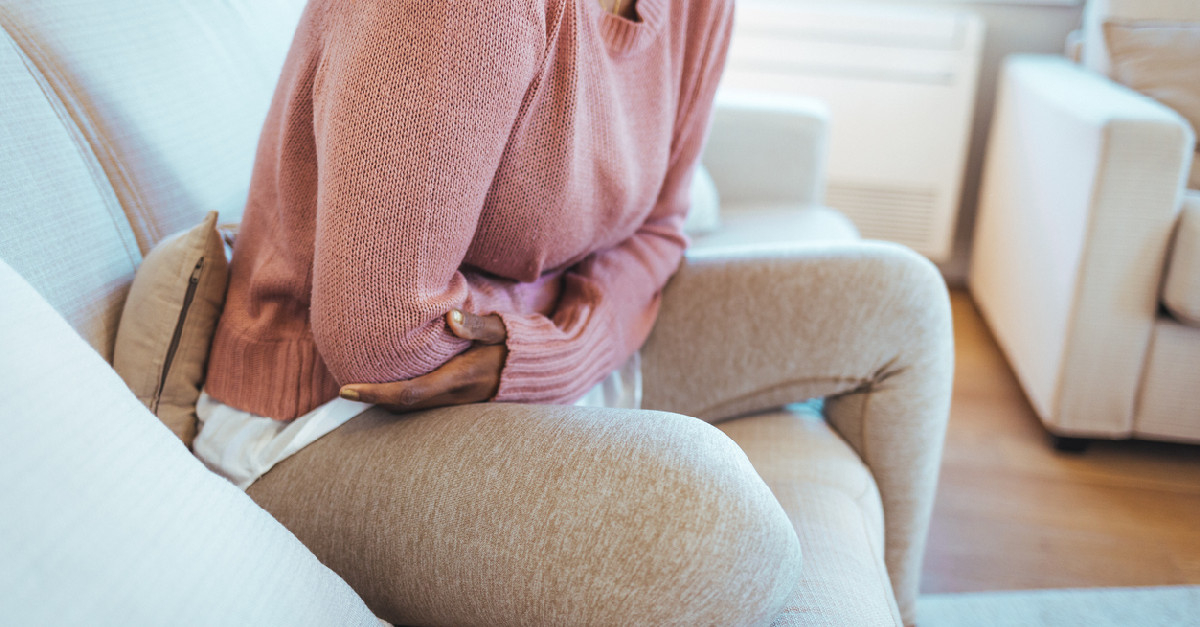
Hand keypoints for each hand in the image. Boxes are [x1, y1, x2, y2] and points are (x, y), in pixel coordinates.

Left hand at [338, 310, 507, 412]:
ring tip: (360, 385)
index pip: (409, 393)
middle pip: (403, 406)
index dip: (375, 394)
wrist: (540, 372)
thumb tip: (450, 316)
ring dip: (385, 400)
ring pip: (412, 408)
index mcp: (459, 378)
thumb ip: (476, 324)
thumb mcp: (500, 330)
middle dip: (373, 399)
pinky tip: (391, 383)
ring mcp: (457, 404)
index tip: (346, 389)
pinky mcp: (458, 402)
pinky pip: (423, 404)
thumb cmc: (517, 346)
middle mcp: (454, 397)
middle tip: (344, 388)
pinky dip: (401, 397)